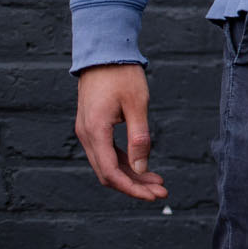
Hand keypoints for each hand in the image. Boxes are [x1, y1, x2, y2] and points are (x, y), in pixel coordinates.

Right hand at [74, 63, 168, 201]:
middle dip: (134, 185)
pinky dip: (124, 162)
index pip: (111, 172)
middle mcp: (86, 135)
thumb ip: (139, 137)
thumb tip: (141, 167)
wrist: (104, 53)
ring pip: (107, 164)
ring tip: (157, 182)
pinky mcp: (93, 127)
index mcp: (95, 131)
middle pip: (108, 173)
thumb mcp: (137, 105)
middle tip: (161, 192)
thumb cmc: (122, 75)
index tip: (154, 195)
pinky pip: (106, 152)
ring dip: (131, 175)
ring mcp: (87, 132)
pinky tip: (142, 165)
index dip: (132, 187)